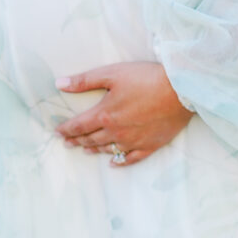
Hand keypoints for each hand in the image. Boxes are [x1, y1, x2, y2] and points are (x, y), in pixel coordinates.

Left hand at [56, 62, 191, 166]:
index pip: (79, 126)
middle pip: (91, 139)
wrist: (180, 89)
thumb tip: (59, 84)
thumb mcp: (112, 73)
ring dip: (94, 149)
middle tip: (68, 142)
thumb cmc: (146, 78)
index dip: (66, 129)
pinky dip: (120, 161)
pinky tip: (113, 163)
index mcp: (105, 114)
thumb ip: (84, 81)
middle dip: (77, 140)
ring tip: (86, 149)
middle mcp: (116, 131)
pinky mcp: (150, 145)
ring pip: (108, 149)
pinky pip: (131, 158)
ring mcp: (133, 141)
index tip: (57, 132)